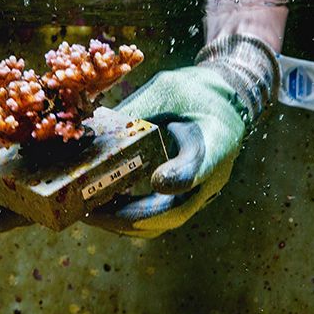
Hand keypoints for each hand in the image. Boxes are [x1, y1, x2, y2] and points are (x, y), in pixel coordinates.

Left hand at [84, 35, 278, 236]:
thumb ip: (136, 110)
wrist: (224, 105)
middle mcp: (212, 176)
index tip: (157, 179)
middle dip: (130, 216)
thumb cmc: (195, 93)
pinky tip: (103, 209)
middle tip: (93, 211)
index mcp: (216, 141)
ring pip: (165, 221)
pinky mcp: (187, 199)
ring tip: (89, 213)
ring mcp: (200, 193)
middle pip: (176, 210)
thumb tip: (89, 131)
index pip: (201, 165)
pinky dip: (130, 220)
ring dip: (125, 223)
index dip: (180, 176)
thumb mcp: (167, 89)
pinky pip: (160, 219)